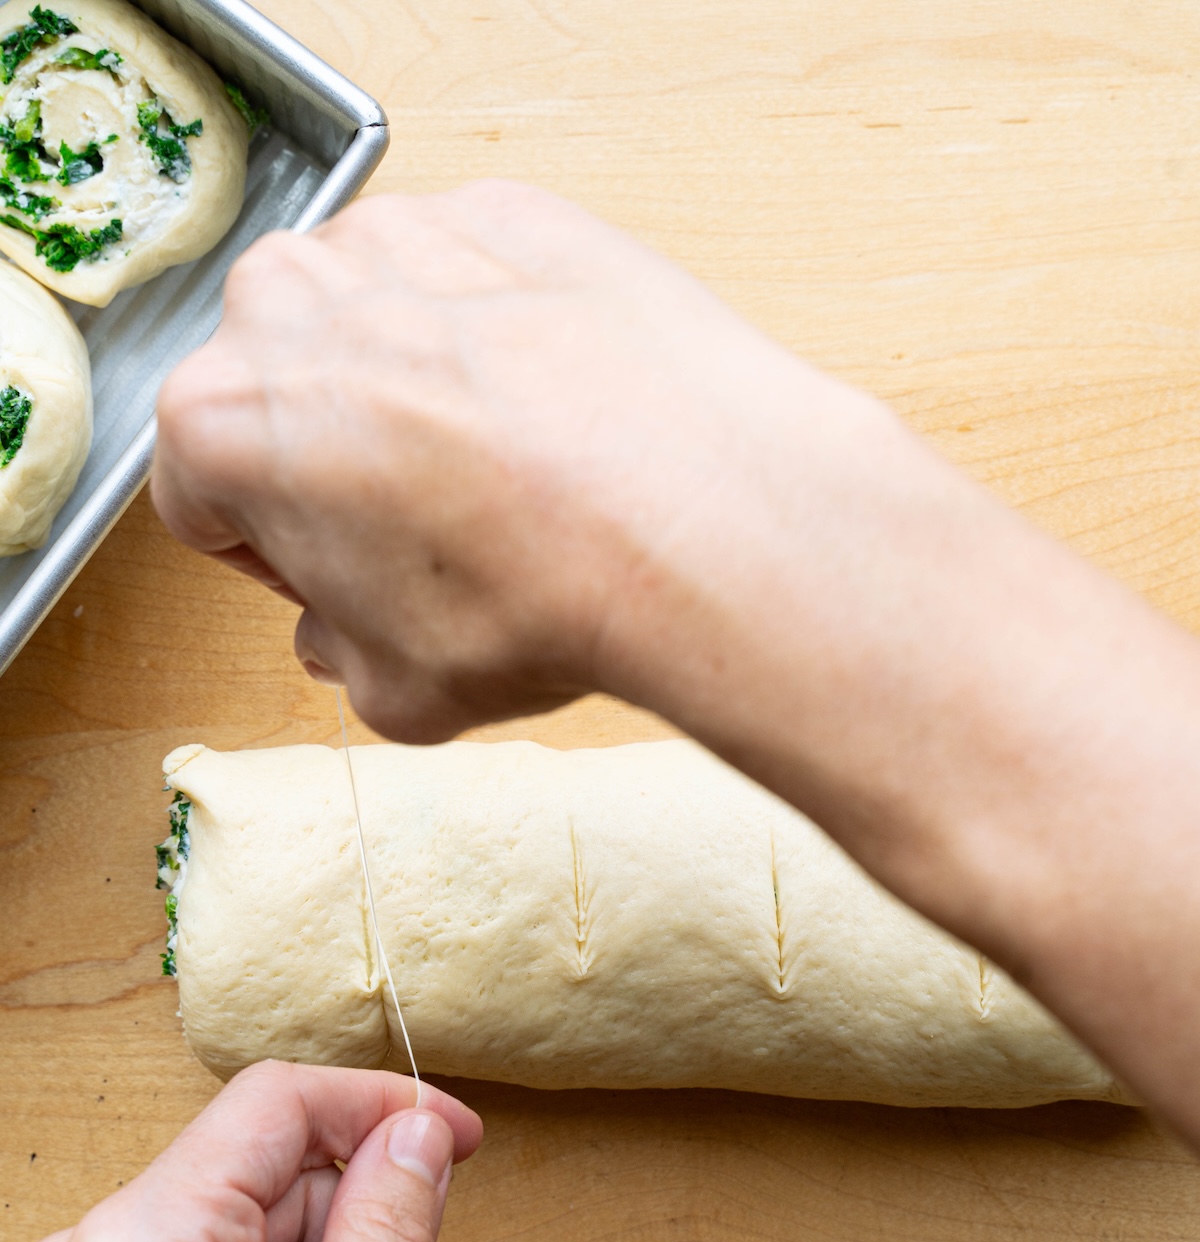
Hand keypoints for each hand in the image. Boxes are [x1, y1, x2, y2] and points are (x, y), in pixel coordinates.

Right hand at [151, 179, 858, 742]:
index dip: (272, 555)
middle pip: (283, 393)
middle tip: (426, 531)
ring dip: (413, 386)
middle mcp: (286, 303)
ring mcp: (399, 238)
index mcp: (222, 421)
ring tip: (505, 471)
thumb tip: (346, 632)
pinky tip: (555, 411)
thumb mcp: (396, 693)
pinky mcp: (504, 210)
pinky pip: (472, 280)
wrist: (694, 515)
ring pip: (372, 324)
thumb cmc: (535, 598)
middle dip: (335, 459)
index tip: (332, 576)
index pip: (204, 496)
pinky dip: (499, 334)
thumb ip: (338, 653)